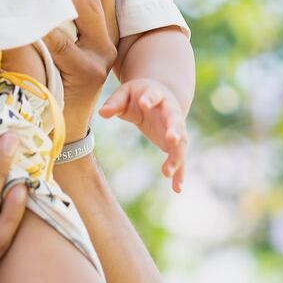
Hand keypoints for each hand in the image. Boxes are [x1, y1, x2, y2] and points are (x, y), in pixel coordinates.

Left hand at [44, 0, 117, 142]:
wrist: (56, 128)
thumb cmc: (46, 81)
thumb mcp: (44, 42)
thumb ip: (37, 14)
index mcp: (101, 22)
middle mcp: (107, 34)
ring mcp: (101, 53)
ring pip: (88, 7)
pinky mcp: (89, 72)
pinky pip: (65, 43)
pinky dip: (47, 27)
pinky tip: (32, 16)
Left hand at [99, 78, 186, 192]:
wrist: (159, 98)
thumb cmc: (138, 94)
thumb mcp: (125, 93)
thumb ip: (115, 102)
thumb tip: (102, 113)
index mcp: (156, 94)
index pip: (154, 95)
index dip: (150, 99)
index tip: (144, 103)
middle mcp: (171, 112)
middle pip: (175, 121)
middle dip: (174, 130)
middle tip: (171, 139)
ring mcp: (175, 128)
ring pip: (180, 143)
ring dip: (176, 157)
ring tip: (167, 172)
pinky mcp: (174, 143)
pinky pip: (178, 159)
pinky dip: (179, 173)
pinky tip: (177, 189)